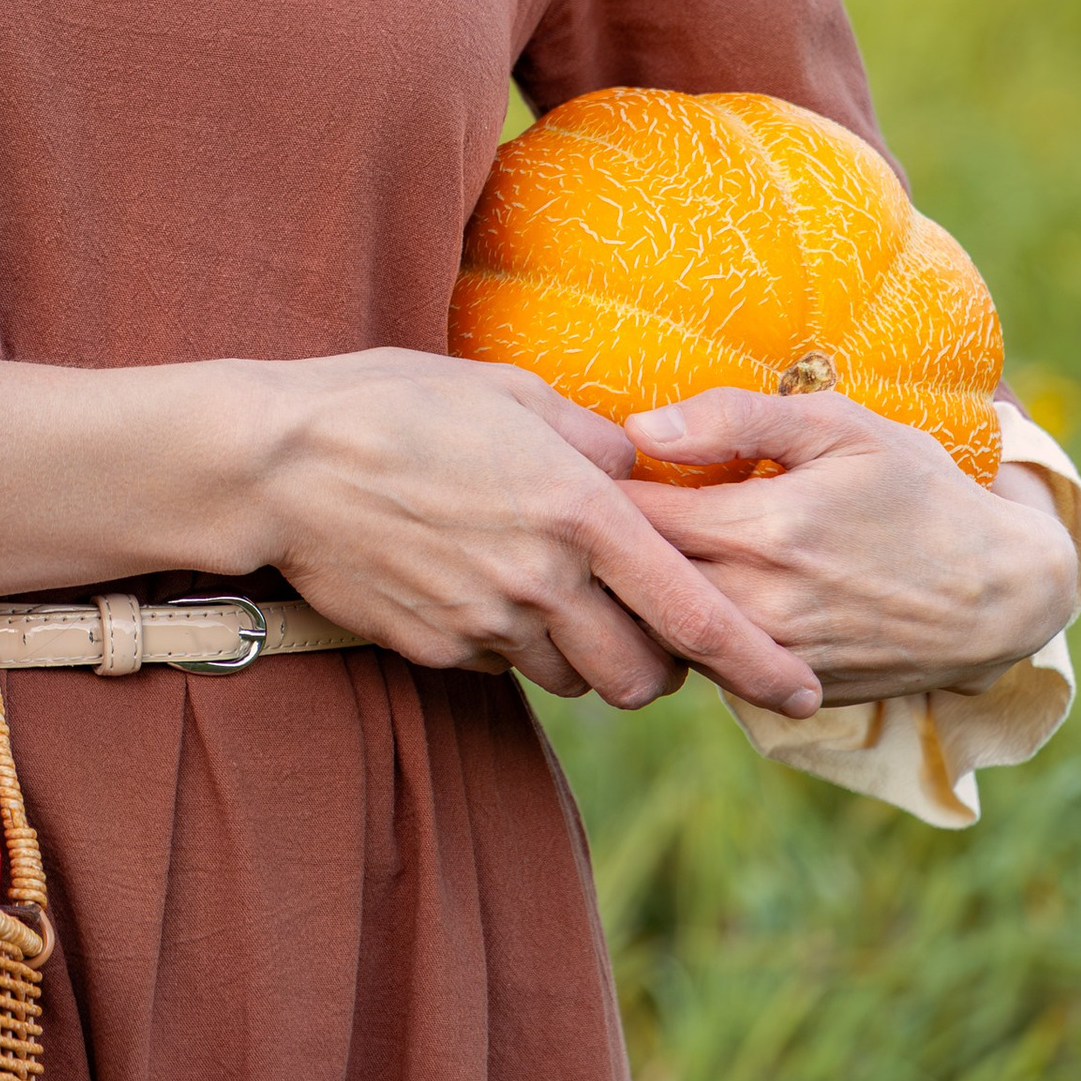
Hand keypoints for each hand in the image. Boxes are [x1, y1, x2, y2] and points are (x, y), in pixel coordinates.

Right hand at [246, 347, 822, 716]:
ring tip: (559, 596)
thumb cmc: (398, 403)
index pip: (694, 613)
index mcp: (579, 512)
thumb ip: (593, 440)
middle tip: (654, 633)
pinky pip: (500, 665)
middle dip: (662, 669)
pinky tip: (480, 584)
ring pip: (573, 677)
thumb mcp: (511, 391)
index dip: (757, 661)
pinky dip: (512, 642)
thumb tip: (643, 467)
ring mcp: (484, 622)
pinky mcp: (435, 647)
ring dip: (586, 655)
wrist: (280, 461)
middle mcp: (542, 580)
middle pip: (641, 677)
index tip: (800, 689)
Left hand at [622, 389, 1080, 700]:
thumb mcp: (843, 426)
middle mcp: (758, 605)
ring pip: (660, 633)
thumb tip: (637, 428)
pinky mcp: (786, 692)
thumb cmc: (918, 491)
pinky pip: (704, 666)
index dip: (593, 490)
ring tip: (635, 553)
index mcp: (763, 530)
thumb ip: (736, 418)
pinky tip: (692, 594)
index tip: (586, 467)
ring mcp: (771, 658)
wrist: (1001, 594)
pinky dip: (685, 632)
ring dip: (640, 596)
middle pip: (630, 585)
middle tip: (589, 512)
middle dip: (603, 549)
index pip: (627, 519)